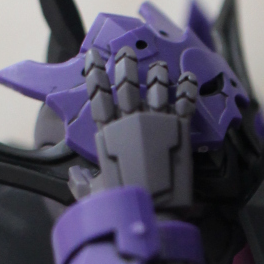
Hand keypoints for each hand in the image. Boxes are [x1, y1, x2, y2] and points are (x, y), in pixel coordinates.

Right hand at [74, 43, 195, 207]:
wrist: (153, 211)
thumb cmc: (121, 204)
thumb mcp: (91, 193)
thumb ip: (81, 181)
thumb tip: (74, 174)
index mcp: (108, 134)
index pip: (98, 97)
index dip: (95, 75)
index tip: (93, 57)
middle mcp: (131, 123)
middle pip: (127, 86)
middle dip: (125, 66)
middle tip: (125, 52)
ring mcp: (156, 124)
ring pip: (156, 90)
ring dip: (157, 75)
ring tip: (158, 65)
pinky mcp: (180, 131)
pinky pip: (185, 104)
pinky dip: (188, 89)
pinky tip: (189, 78)